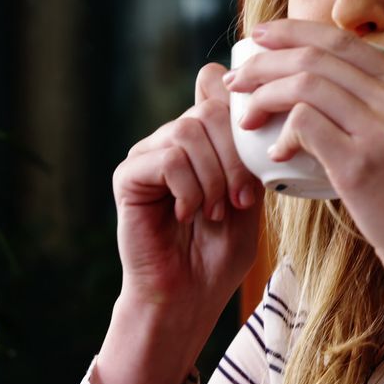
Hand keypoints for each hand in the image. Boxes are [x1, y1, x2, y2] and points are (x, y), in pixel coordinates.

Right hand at [112, 62, 263, 318]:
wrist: (188, 298)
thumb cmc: (219, 254)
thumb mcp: (249, 194)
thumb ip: (244, 148)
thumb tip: (229, 85)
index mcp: (201, 141)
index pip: (217, 94)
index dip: (241, 119)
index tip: (256, 166)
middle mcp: (170, 141)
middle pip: (208, 110)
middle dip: (234, 157)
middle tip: (240, 202)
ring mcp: (147, 156)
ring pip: (188, 131)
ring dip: (213, 177)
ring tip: (215, 213)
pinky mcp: (128, 176)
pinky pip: (167, 159)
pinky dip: (189, 189)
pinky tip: (187, 215)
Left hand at [225, 20, 383, 278]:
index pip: (339, 40)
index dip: (292, 32)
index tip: (259, 37)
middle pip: (314, 59)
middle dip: (264, 63)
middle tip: (236, 79)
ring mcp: (379, 131)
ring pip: (305, 87)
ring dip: (264, 97)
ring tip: (246, 117)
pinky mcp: (359, 165)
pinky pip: (305, 127)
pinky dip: (282, 134)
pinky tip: (275, 152)